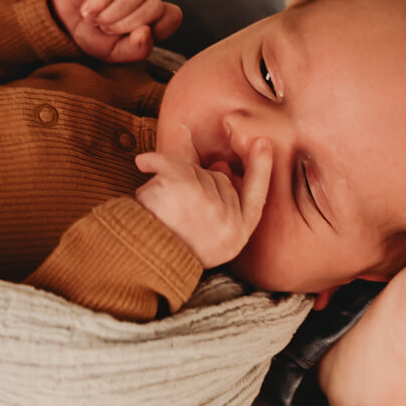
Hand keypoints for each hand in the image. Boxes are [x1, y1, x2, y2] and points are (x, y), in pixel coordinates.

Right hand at [50, 0, 181, 61]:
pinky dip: (99, 1)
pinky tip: (87, 11)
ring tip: (94, 19)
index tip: (132, 37)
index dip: (155, 29)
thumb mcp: (114, 52)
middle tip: (105, 28)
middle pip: (154, 6)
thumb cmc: (92, 34)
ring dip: (110, 15)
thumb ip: (136, 49)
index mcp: (151, 13)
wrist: (59, 19)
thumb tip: (145, 33)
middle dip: (126, 24)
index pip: (172, 16)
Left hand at [133, 139, 270, 268]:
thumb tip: (223, 167)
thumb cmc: (172, 249)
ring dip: (174, 181)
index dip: (262, 169)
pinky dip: (154, 160)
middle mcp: (227, 221)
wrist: (142, 260)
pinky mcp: (183, 188)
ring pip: (195, 171)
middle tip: (174, 209)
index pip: (257, 198)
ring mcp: (206, 203)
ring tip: (161, 207)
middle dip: (196, 183)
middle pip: (219, 179)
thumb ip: (224, 206)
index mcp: (237, 236)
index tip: (263, 144)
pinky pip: (170, 162)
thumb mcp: (209, 239)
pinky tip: (143, 163)